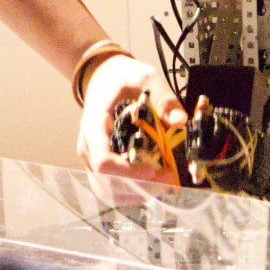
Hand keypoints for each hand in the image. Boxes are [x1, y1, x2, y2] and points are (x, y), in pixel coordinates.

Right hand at [78, 53, 184, 183]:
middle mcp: (88, 147)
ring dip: (137, 193)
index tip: (154, 170)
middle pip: (107, 183)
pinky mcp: (98, 165)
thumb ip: (163, 97)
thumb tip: (181, 121)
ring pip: (107, 191)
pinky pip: (111, 188)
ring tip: (164, 182)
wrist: (102, 77)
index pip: (103, 161)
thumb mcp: (144, 76)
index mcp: (94, 125)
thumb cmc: (121, 77)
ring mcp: (91, 159)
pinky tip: (152, 183)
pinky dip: (132, 191)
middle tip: (169, 179)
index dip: (128, 172)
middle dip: (140, 187)